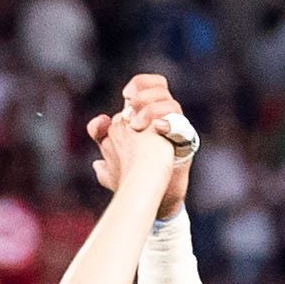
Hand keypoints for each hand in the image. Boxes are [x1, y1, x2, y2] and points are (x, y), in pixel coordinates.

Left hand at [86, 85, 189, 215]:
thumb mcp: (107, 152)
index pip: (146, 84)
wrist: (149, 199)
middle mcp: (160, 119)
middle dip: (143, 96)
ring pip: (170, 102)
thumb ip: (101, 136)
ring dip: (152, 109)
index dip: (138, 84)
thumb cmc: (131, 177)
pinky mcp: (183, 145)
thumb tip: (101, 123)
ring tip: (138, 125)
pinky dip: (168, 124)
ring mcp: (173, 131)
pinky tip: (157, 129)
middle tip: (131, 113)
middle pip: (159, 88)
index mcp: (143, 115)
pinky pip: (181, 125)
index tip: (126, 95)